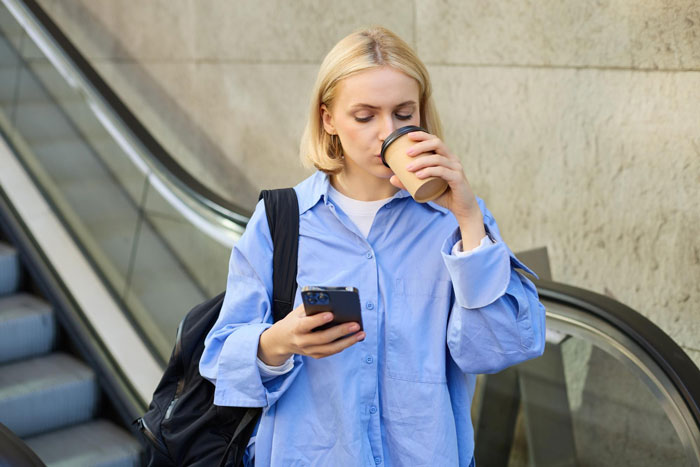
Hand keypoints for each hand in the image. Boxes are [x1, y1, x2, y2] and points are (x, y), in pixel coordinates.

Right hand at [258, 303, 364, 365]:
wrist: (281, 340)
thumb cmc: (293, 321)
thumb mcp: (297, 312)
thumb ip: (311, 307)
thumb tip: (331, 302)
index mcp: (295, 328)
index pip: (307, 324)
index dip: (319, 320)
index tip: (331, 314)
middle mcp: (302, 341)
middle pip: (323, 338)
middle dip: (341, 331)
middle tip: (355, 324)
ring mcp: (309, 350)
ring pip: (330, 348)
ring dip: (348, 341)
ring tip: (361, 333)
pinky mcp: (315, 355)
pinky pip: (332, 351)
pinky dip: (344, 345)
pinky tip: (354, 338)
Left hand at [388, 131, 485, 248]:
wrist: (462, 209)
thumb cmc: (444, 195)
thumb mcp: (424, 187)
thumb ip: (409, 183)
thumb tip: (392, 178)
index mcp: (446, 157)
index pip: (435, 140)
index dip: (422, 135)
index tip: (408, 135)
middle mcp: (452, 159)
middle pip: (437, 144)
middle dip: (420, 145)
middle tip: (407, 153)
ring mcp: (456, 168)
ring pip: (437, 158)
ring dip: (421, 161)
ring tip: (408, 168)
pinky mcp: (458, 178)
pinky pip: (442, 171)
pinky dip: (429, 171)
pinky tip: (419, 175)